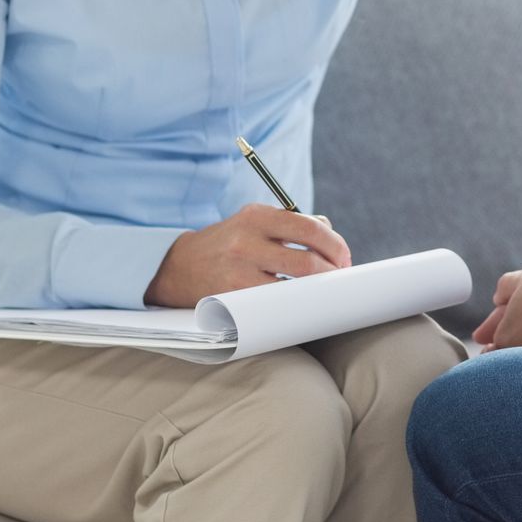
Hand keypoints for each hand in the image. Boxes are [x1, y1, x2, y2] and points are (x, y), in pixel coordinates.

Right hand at [144, 206, 350, 306]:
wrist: (177, 266)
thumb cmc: (228, 244)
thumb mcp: (252, 223)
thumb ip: (290, 224)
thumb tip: (329, 232)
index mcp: (256, 215)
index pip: (309, 228)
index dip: (335, 245)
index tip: (344, 259)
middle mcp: (246, 240)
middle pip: (308, 261)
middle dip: (332, 274)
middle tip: (339, 280)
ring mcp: (237, 270)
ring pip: (294, 287)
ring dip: (315, 293)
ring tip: (322, 293)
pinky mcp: (231, 297)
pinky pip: (273, 305)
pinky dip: (292, 306)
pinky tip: (298, 306)